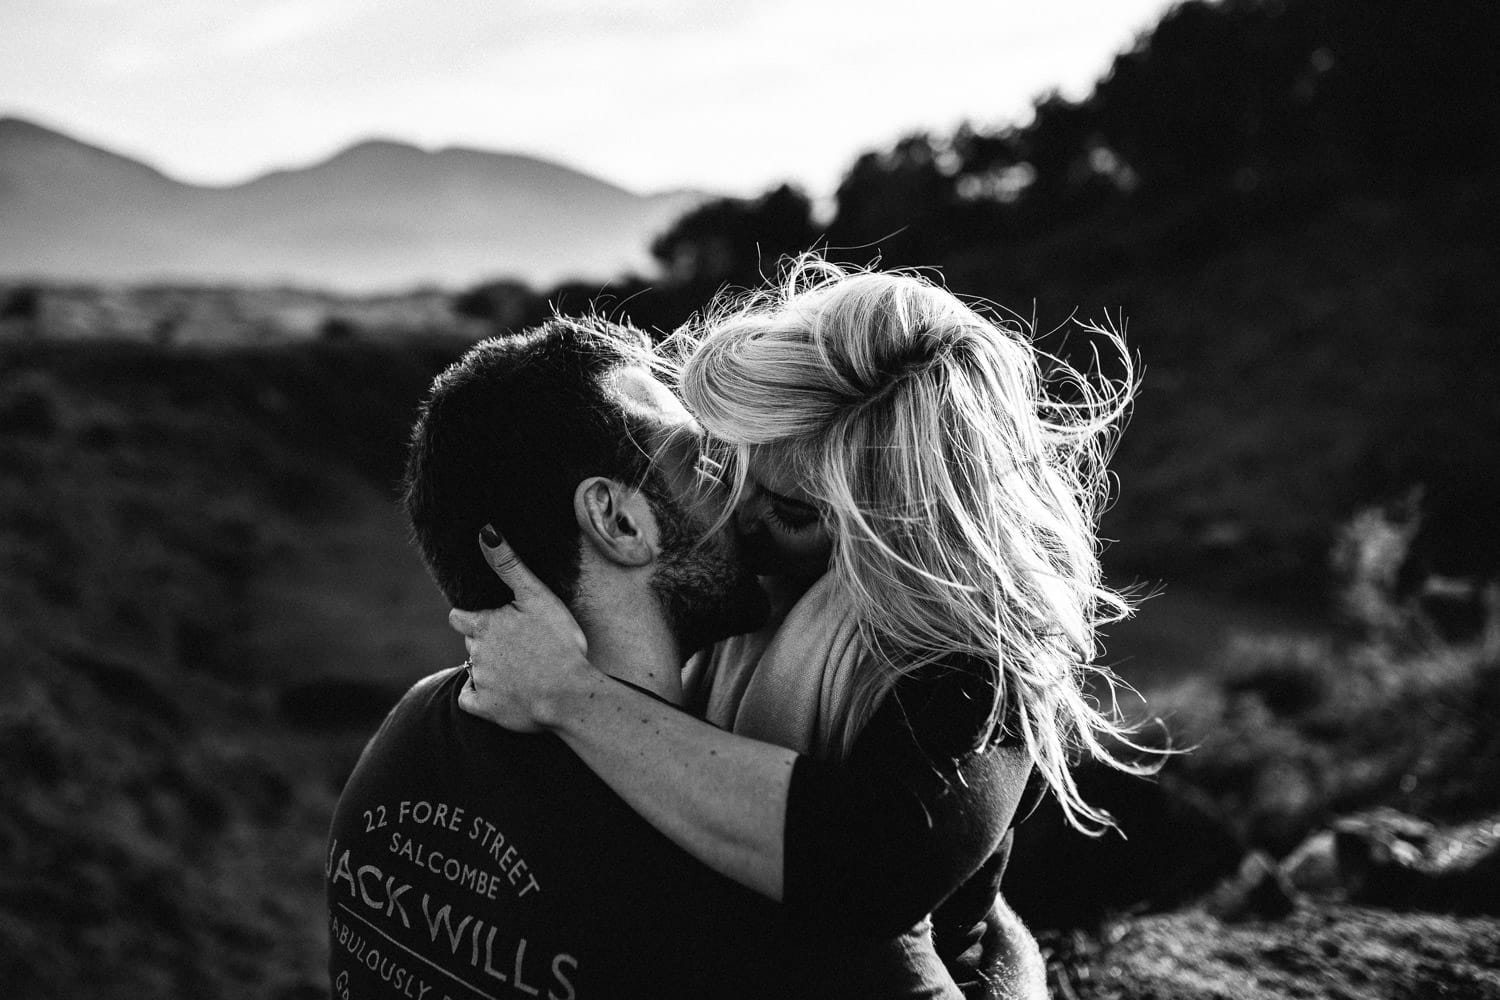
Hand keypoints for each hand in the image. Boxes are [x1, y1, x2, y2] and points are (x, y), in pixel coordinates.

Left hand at [449, 525, 594, 732]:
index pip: (459, 618)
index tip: (487, 620)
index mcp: (484, 626)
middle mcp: (476, 654)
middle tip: (515, 645)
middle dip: (486, 643)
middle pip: (471, 644)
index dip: (471, 617)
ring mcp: (480, 683)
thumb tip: (486, 532)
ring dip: (490, 668)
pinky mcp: (485, 709)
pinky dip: (481, 696)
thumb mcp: (537, 597)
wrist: (568, 694)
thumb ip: (509, 566)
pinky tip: (502, 692)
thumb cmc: (558, 643)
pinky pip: (470, 699)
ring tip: (519, 668)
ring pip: (474, 670)